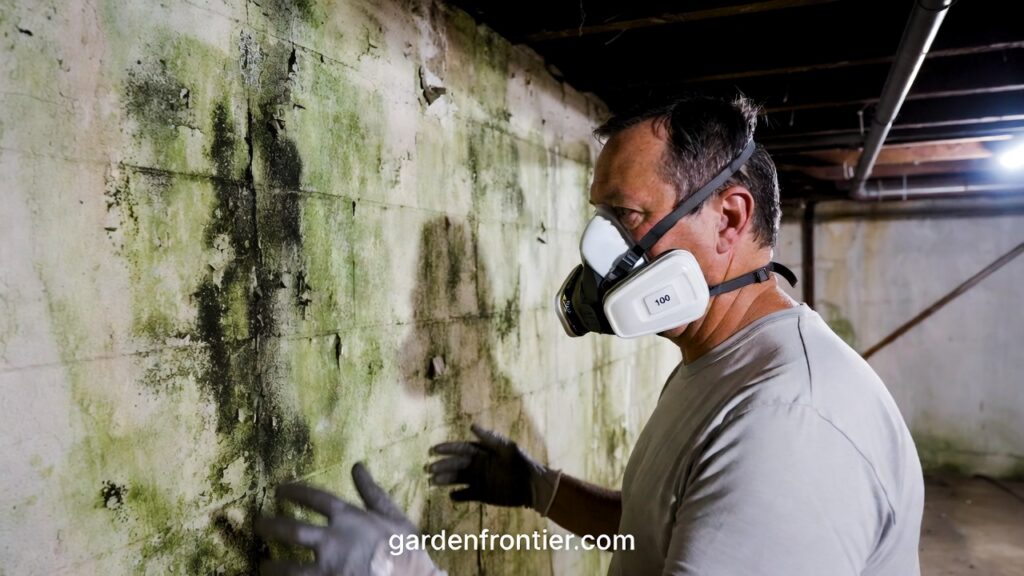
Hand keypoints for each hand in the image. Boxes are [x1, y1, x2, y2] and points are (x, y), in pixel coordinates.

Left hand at [256, 462, 443, 575]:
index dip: (294, 492)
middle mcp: (333, 541)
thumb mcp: (394, 516)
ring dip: (272, 566)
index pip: (315, 498)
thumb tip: (357, 466)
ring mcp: (327, 569)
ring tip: (263, 565)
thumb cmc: (407, 551)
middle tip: (258, 525)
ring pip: (287, 567)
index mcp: (349, 518)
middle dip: (270, 526)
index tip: (280, 490)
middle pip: (291, 530)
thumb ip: (372, 492)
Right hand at [427, 424, 561, 514]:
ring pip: (456, 479)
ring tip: (433, 482)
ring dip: (444, 480)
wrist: (533, 486)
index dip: (446, 448)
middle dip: (441, 465)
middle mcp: (477, 465)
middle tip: (428, 468)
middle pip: (455, 464)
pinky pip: (465, 495)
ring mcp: (478, 479)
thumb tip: (471, 425)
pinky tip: (451, 495)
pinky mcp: (481, 494)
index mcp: (482, 452)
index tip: (433, 450)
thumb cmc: (521, 463)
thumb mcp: (507, 448)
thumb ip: (489, 438)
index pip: (460, 448)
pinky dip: (457, 495)